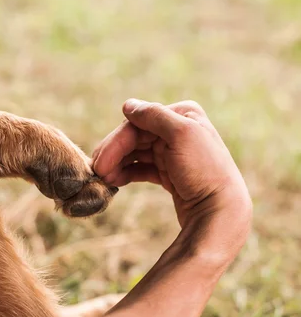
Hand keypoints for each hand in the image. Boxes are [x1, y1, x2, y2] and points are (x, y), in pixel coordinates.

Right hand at [93, 99, 251, 233]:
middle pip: (136, 137)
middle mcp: (179, 130)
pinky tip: (115, 182)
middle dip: (114, 154)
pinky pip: (143, 169)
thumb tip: (128, 106)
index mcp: (183, 114)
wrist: (220, 211)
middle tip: (97, 174)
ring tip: (104, 180)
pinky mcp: (171, 174)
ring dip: (118, 164)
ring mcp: (174, 153)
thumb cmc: (204, 171)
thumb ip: (154, 116)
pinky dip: (128, 173)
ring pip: (137, 154)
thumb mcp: (181, 135)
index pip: (139, 122)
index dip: (117, 141)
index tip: (100, 163)